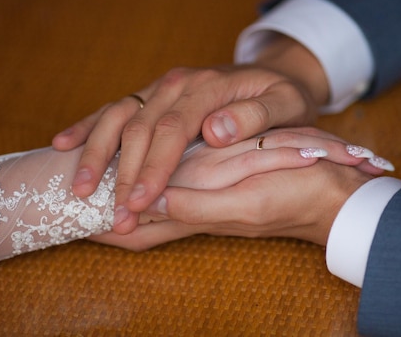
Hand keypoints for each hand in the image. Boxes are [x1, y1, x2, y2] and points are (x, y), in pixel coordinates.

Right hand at [54, 35, 329, 233]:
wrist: (274, 75)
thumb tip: (215, 132)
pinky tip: (63, 144)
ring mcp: (160, 87)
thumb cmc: (282, 98)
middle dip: (122, 174)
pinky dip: (87, 126)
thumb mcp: (286, 104)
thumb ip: (255, 116)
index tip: (140, 202)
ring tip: (78, 189)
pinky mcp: (151, 95)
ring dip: (95, 153)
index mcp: (207, 86)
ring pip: (118, 116)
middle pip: (139, 127)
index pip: (173, 129)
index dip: (154, 167)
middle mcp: (177, 83)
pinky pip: (114, 108)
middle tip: (114, 215)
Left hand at [88, 127, 388, 249]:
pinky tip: (150, 169)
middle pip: (138, 224)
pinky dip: (153, 180)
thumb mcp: (245, 203)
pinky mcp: (221, 182)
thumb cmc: (293, 197)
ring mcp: (207, 197)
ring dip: (126, 197)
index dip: (103, 228)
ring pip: (154, 203)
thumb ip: (196, 206)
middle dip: (106, 218)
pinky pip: (177, 187)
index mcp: (195, 216)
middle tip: (74, 200)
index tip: (70, 216)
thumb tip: (147, 201)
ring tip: (99, 186)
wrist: (330, 193)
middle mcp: (195, 210)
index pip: (136, 231)